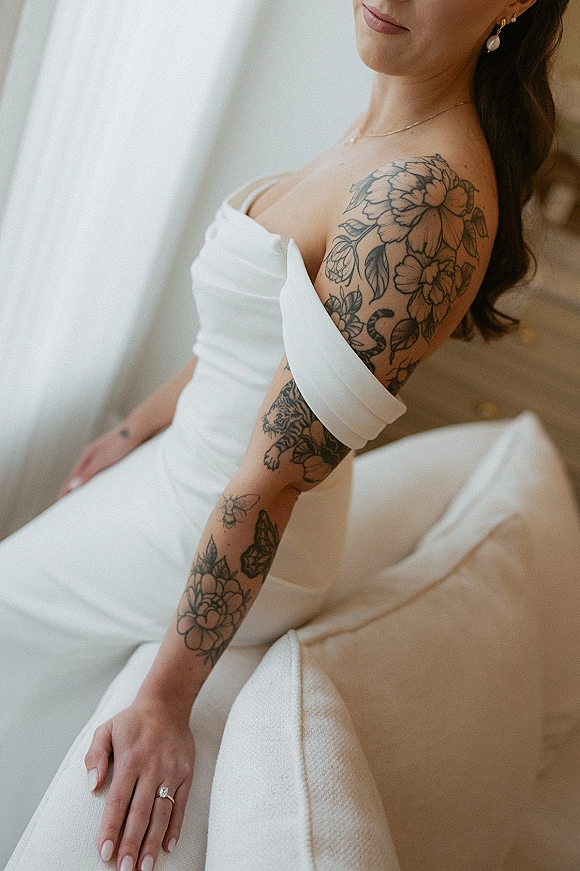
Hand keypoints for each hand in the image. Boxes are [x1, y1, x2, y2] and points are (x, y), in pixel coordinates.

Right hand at [59, 426, 138, 497]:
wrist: (139, 430)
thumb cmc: (120, 444)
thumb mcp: (102, 460)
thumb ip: (88, 473)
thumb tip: (72, 486)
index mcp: (87, 455)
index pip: (72, 476)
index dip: (65, 488)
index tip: (59, 500)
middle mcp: (93, 455)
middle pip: (79, 474)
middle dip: (72, 487)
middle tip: (66, 501)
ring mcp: (103, 455)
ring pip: (90, 473)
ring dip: (84, 483)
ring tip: (81, 495)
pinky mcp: (114, 456)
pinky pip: (101, 472)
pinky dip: (97, 480)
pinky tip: (101, 484)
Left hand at [85, 699, 194, 870]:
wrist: (167, 703)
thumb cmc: (132, 721)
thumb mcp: (105, 730)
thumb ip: (95, 757)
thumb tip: (92, 786)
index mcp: (130, 759)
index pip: (118, 801)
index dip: (111, 828)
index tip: (105, 852)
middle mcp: (152, 767)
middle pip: (140, 812)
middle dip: (132, 843)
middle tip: (125, 869)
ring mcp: (171, 771)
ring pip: (162, 812)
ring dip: (153, 842)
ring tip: (145, 866)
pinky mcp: (186, 773)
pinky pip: (181, 804)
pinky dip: (175, 827)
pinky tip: (168, 846)